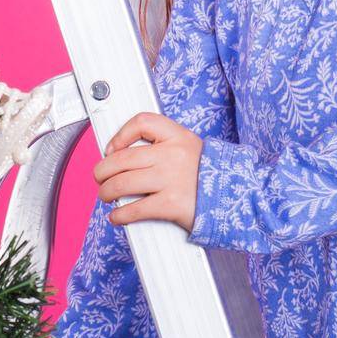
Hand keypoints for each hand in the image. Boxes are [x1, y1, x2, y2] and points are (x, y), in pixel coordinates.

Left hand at [93, 112, 202, 231]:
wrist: (236, 197)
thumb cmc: (206, 174)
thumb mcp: (188, 147)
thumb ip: (161, 146)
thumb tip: (121, 155)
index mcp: (177, 136)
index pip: (141, 122)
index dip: (120, 135)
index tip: (112, 148)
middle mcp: (172, 155)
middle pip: (122, 158)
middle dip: (103, 171)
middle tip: (100, 177)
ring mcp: (170, 180)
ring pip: (122, 184)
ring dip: (106, 192)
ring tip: (106, 195)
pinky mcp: (170, 204)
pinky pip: (134, 209)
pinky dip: (120, 214)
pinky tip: (118, 215)